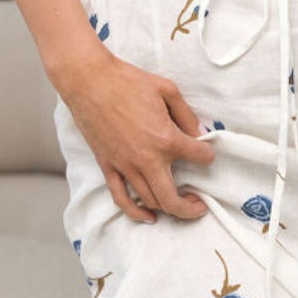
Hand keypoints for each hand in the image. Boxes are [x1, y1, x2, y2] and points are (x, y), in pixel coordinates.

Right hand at [59, 48, 215, 224]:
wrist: (89, 81)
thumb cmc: (128, 81)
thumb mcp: (167, 90)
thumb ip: (187, 115)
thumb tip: (200, 133)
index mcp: (166, 138)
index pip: (200, 157)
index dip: (208, 155)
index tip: (206, 153)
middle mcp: (147, 159)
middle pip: (173, 199)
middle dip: (191, 208)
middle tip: (200, 204)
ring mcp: (126, 166)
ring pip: (150, 201)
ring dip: (168, 208)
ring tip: (179, 203)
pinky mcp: (108, 167)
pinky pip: (121, 198)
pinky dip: (136, 212)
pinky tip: (148, 216)